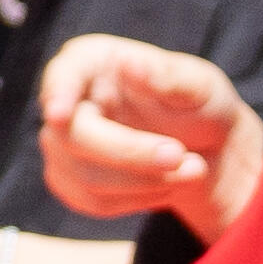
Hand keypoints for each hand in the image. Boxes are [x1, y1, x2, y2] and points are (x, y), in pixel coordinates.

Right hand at [28, 33, 262, 242]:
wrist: (204, 147)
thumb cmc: (198, 105)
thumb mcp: (199, 84)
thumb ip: (168, 77)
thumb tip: (133, 66)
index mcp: (92, 62)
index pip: (63, 74)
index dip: (58, 93)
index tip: (60, 114)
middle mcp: (69, 100)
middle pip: (72, 136)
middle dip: (129, 154)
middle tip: (181, 158)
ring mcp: (63, 144)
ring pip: (86, 176)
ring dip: (145, 181)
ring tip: (194, 168)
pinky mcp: (70, 181)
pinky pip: (94, 201)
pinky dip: (138, 199)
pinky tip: (168, 182)